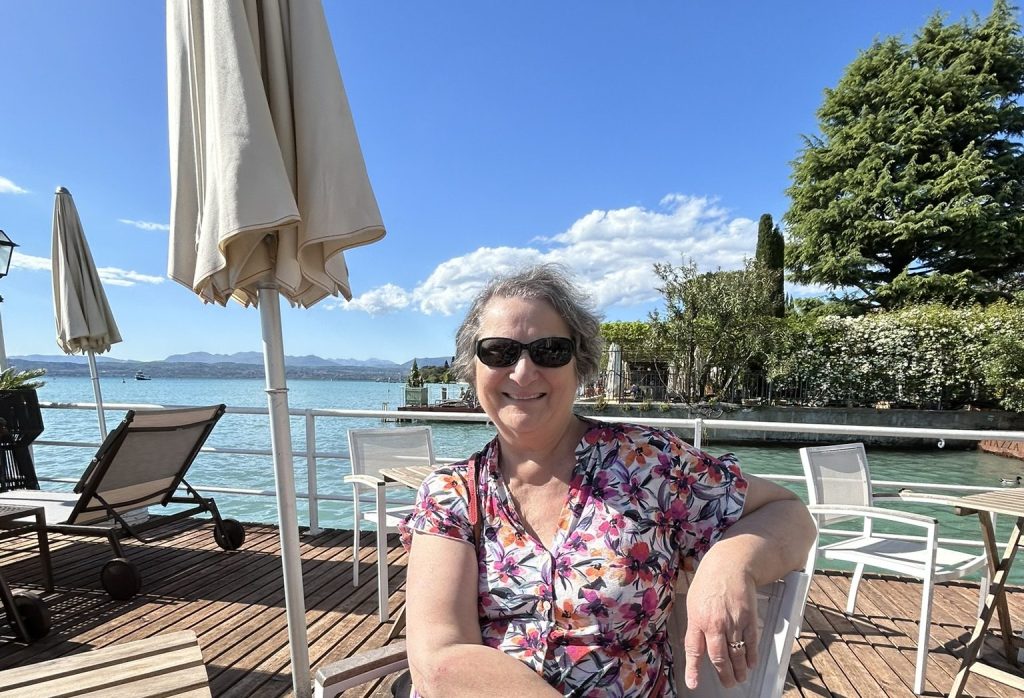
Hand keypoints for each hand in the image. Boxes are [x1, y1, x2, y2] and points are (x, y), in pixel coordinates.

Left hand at [682, 562, 758, 689]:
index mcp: (697, 619)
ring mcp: (734, 622)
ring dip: (739, 670)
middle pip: (719, 657)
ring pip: (737, 653)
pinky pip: (751, 643)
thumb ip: (696, 625)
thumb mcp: (693, 603)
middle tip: (728, 684)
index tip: (693, 683)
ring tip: (740, 678)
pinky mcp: (749, 619)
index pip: (694, 650)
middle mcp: (715, 624)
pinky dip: (752, 656)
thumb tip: (698, 647)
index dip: (693, 669)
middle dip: (724, 674)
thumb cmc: (709, 583)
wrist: (730, 565)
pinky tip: (751, 664)